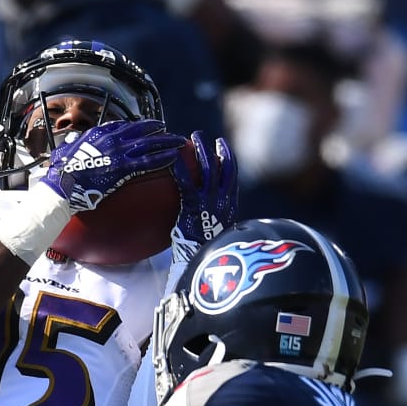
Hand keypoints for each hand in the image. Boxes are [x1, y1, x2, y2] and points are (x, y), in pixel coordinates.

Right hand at [41, 119, 185, 212]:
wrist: (63, 184)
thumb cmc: (61, 172)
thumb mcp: (66, 151)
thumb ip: (74, 146)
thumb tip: (71, 146)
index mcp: (98, 134)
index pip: (123, 126)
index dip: (138, 126)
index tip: (148, 127)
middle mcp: (111, 139)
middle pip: (140, 131)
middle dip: (157, 130)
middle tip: (168, 131)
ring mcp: (118, 152)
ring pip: (148, 144)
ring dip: (166, 142)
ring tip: (178, 142)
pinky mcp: (123, 168)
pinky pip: (147, 161)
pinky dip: (161, 158)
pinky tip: (172, 157)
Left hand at [170, 130, 237, 264]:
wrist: (205, 268)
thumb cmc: (206, 255)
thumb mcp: (216, 235)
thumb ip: (214, 221)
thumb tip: (205, 218)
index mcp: (231, 207)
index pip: (232, 177)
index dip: (227, 160)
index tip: (222, 148)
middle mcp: (224, 201)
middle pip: (223, 168)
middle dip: (216, 150)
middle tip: (207, 138)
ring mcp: (210, 203)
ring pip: (207, 169)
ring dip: (200, 151)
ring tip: (192, 139)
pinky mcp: (195, 207)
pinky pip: (188, 184)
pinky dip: (182, 169)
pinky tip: (174, 160)